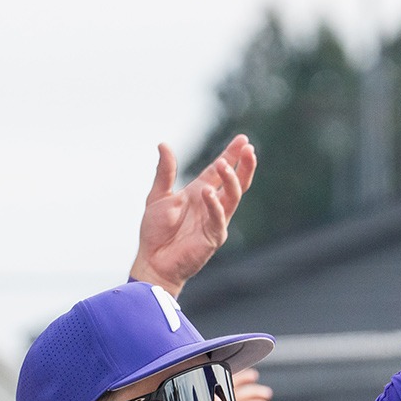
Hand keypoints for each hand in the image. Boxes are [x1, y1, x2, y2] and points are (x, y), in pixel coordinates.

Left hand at [130, 135, 256, 295]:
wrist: (152, 260)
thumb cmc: (155, 231)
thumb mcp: (158, 195)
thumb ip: (165, 172)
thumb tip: (163, 144)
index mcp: (200, 192)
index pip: (219, 171)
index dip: (231, 155)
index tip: (243, 140)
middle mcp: (211, 205)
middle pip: (235, 182)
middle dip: (243, 166)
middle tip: (248, 150)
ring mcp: (215, 221)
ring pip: (232, 198)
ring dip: (231, 181)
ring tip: (223, 165)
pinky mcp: (213, 237)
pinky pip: (219, 219)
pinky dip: (214, 205)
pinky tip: (208, 192)